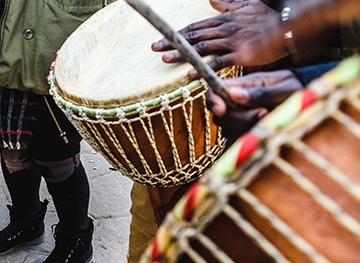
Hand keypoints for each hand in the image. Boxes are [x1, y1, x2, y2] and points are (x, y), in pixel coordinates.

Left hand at [151, 0, 284, 77]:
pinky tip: (190, 73)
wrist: (289, 25)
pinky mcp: (240, 54)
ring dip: (183, 54)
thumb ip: (229, 4)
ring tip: (165, 59)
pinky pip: (218, 62)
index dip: (178, 33)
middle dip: (172, 42)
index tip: (161, 37)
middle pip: (193, 36)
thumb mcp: (248, 5)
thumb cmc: (269, 16)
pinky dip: (204, 68)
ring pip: (201, 48)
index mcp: (224, 20)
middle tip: (154, 47)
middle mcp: (224, 29)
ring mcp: (231, 41)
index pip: (195, 27)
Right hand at [207, 70, 302, 139]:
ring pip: (227, 129)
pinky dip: (248, 136)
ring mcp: (240, 117)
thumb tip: (233, 93)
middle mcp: (236, 101)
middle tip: (263, 112)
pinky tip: (264, 127)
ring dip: (245, 127)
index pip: (214, 90)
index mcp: (242, 85)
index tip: (222, 110)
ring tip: (268, 117)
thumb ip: (260, 92)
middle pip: (219, 115)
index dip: (213, 101)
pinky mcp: (245, 131)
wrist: (311, 99)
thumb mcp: (284, 87)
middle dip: (238, 118)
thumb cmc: (299, 87)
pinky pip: (236, 138)